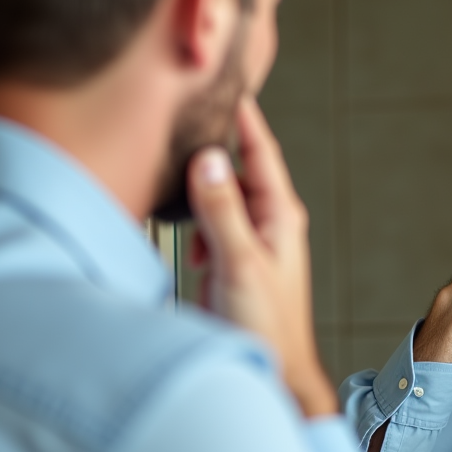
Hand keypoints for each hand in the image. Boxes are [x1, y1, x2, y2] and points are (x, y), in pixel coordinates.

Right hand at [187, 97, 335, 417]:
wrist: (272, 373)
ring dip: (198, 185)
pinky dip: (193, 219)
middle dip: (212, 144)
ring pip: (219, 195)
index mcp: (279, 215)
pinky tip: (181, 232)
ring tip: (172, 166)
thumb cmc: (266, 327)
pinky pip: (209, 223)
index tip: (224, 79)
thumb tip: (210, 158)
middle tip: (182, 114)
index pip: (260, 150)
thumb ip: (223, 211)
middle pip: (236, 166)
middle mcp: (266, 222)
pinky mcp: (228, 260)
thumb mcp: (239, 264)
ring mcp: (247, 240)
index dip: (242, 114)